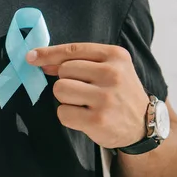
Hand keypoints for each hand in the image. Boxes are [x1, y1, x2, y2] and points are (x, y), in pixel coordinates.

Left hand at [26, 43, 149, 148]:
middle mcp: (112, 74)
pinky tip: (85, 117)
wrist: (145, 125)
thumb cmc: (120, 93)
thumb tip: (41, 61)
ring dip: (66, 99)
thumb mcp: (109, 69)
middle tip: (86, 91)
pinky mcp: (97, 120)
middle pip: (63, 71)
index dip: (48, 54)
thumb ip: (78, 62)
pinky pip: (62, 113)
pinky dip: (68, 116)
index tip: (31, 57)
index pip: (73, 50)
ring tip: (85, 104)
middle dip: (67, 81)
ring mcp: (105, 98)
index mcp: (116, 56)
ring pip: (60, 90)